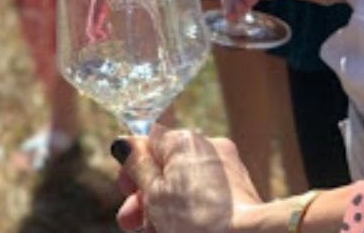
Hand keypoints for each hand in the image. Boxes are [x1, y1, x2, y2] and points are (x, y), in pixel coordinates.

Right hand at [115, 128, 260, 232]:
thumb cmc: (196, 218)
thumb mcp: (154, 193)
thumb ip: (137, 166)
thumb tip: (123, 142)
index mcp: (184, 141)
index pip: (149, 140)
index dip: (132, 164)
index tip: (124, 188)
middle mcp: (209, 149)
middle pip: (166, 168)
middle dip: (144, 197)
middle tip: (129, 222)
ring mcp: (227, 172)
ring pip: (184, 187)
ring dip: (163, 210)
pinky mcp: (240, 195)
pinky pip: (205, 199)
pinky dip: (188, 215)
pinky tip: (174, 231)